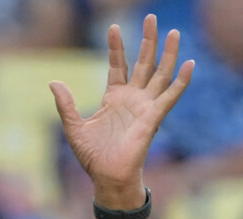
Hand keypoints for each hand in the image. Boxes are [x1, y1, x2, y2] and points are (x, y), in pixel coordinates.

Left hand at [50, 15, 193, 205]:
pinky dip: (180, 81)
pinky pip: (170, 96)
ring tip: (173, 32)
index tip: (113, 26)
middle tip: (152, 16)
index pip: (118, 64)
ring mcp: (144, 107)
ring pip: (160, 74)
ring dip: (167, 53)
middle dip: (148, 40)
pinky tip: (189, 63)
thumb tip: (53, 82)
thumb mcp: (74, 127)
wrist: (107, 178)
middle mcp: (132, 98)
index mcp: (114, 97)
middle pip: (144, 62)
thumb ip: (66, 104)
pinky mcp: (153, 118)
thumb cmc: (93, 157)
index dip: (117, 46)